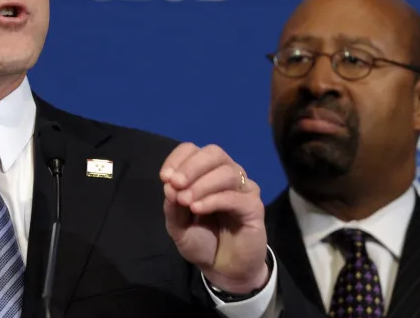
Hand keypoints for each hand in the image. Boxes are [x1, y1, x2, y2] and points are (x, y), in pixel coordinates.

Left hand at [160, 142, 268, 293]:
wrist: (222, 269)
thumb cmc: (202, 242)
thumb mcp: (178, 226)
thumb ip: (172, 206)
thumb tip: (168, 185)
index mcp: (207, 172)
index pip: (193, 150)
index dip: (178, 159)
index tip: (165, 177)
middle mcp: (228, 174)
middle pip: (214, 153)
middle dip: (192, 166)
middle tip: (176, 184)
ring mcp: (244, 189)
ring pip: (227, 172)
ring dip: (202, 184)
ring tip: (186, 202)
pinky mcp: (254, 207)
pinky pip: (235, 197)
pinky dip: (214, 200)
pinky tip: (198, 209)